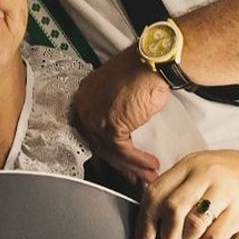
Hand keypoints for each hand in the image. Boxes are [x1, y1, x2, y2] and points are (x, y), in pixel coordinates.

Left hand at [71, 47, 170, 182]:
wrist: (154, 62)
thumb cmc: (144, 70)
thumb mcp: (123, 91)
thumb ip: (116, 109)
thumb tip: (124, 129)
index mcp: (86, 94)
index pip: (88, 129)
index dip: (101, 150)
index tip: (111, 164)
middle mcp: (85, 105)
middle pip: (97, 143)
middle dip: (118, 164)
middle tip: (132, 176)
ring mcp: (95, 116)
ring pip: (110, 151)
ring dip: (132, 167)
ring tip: (148, 174)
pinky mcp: (111, 125)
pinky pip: (123, 151)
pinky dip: (138, 161)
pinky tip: (150, 164)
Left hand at [135, 149, 238, 238]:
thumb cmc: (214, 180)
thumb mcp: (193, 174)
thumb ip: (170, 191)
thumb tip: (146, 225)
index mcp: (188, 164)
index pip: (156, 192)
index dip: (145, 220)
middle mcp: (206, 173)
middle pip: (173, 207)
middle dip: (166, 233)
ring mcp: (226, 189)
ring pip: (195, 223)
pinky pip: (215, 234)